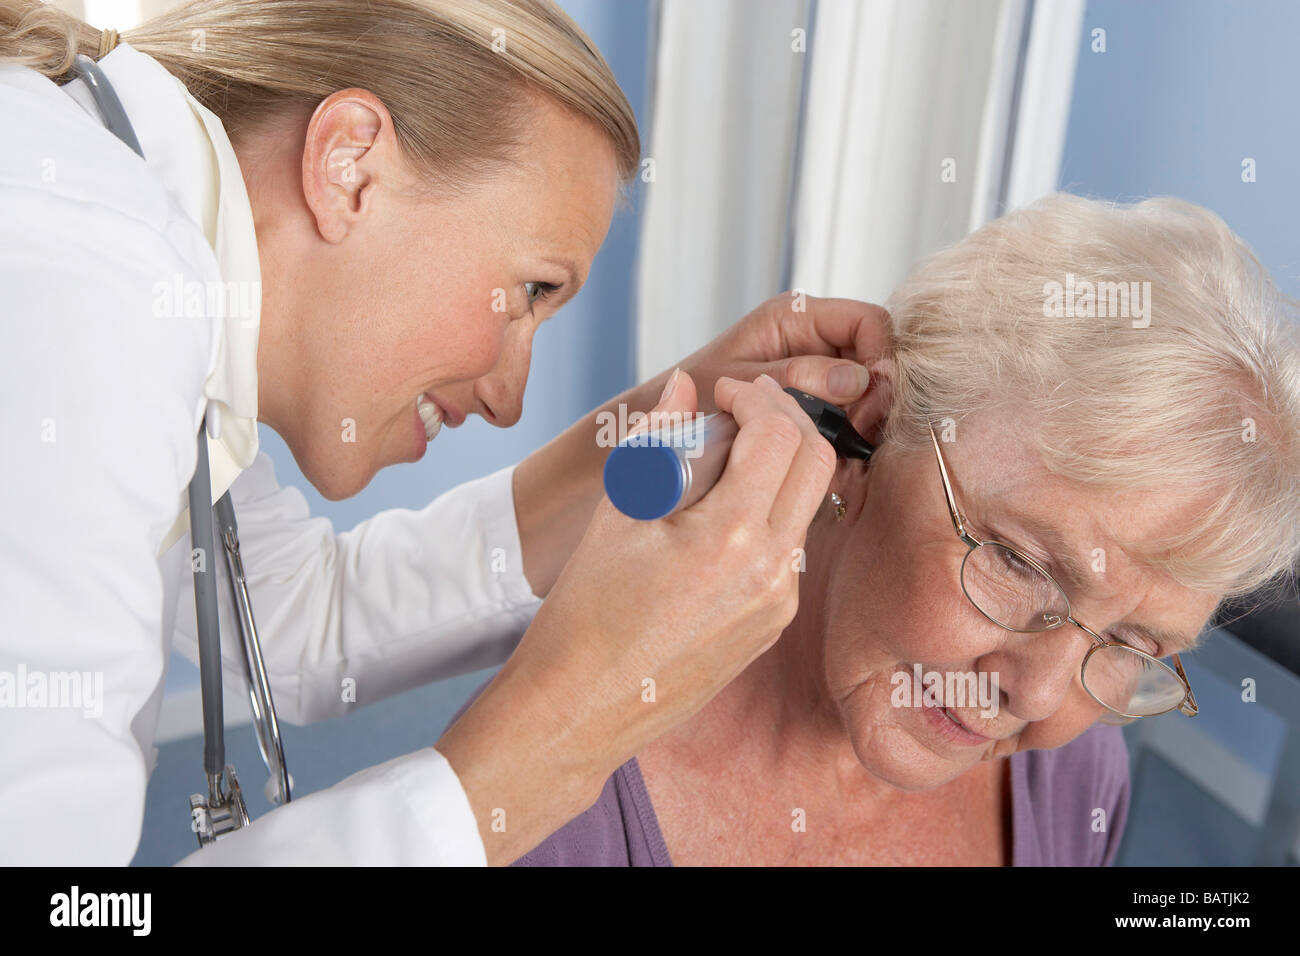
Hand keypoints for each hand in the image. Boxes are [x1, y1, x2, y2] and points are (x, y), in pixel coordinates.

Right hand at [512, 292, 889, 601]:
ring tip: (725, 455)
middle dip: (785, 418)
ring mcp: (779, 603)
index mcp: (733, 538)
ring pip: (807, 505)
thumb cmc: (585, 614)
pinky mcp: (773, 624)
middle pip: (817, 463)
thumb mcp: (618, 511)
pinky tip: (721, 510)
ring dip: (779, 465)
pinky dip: (767, 511)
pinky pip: (790, 548)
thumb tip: (684, 385)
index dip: (755, 397)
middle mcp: (772, 572)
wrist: (580, 708)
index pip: (779, 436)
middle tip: (742, 405)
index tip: (723, 392)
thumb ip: (659, 437)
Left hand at [664, 292, 890, 437]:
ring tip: (847, 449)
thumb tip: (858, 379)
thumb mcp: (741, 384)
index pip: (868, 321)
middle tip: (859, 433)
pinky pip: (848, 410)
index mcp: (794, 315)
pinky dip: (848, 433)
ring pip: (867, 387)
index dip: (881, 358)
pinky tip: (837, 457)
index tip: (870, 401)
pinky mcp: (813, 398)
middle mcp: (811, 335)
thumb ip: (797, 376)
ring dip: (864, 418)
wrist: (665, 422)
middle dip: (876, 394)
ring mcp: (814, 366)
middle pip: (874, 355)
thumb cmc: (692, 396)